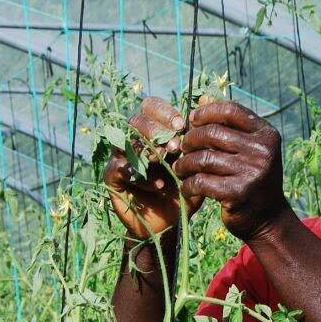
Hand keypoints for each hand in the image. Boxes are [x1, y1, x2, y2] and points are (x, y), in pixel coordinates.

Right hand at [103, 96, 190, 238]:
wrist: (172, 225)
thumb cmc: (186, 191)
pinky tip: (156, 185)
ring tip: (164, 162)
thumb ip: (202, 133)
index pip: (151, 107)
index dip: (164, 112)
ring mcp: (121, 158)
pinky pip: (116, 169)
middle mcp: (135, 141)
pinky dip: (137, 175)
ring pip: (123, 141)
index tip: (182, 124)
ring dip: (146, 149)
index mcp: (155, 132)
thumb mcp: (199, 164)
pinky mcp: (113, 179)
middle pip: (135, 120)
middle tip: (174, 146)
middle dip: (155, 130)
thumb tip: (207, 96)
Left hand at [175, 100, 288, 240]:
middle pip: (212, 133)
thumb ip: (229, 126)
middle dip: (190, 140)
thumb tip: (202, 98)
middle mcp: (262, 150)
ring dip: (185, 164)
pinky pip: (201, 182)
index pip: (231, 110)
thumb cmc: (253, 179)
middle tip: (182, 149)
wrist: (268, 219)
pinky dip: (188, 185)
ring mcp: (252, 172)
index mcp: (266, 134)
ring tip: (180, 168)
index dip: (206, 112)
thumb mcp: (250, 149)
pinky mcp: (238, 193)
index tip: (192, 121)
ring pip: (203, 158)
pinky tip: (186, 187)